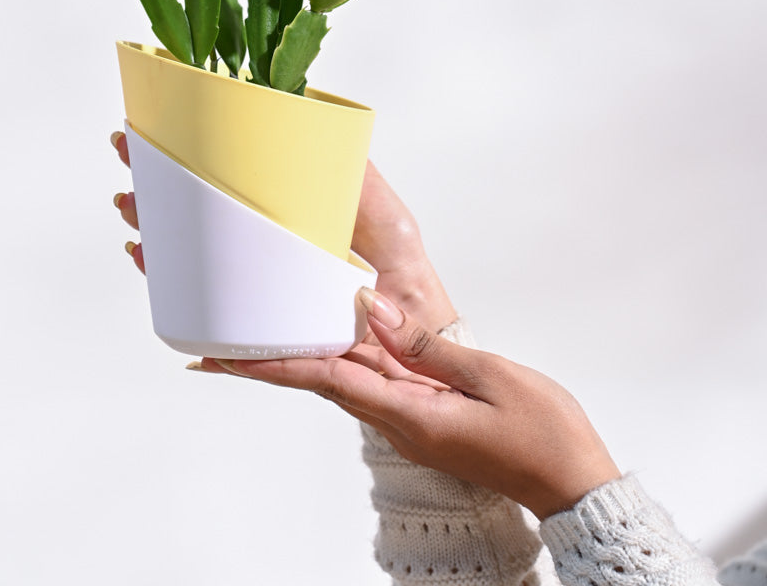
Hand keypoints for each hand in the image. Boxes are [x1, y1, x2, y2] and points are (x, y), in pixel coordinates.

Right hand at [109, 129, 456, 333]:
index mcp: (280, 229)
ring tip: (139, 239)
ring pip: (199, 288)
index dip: (181, 175)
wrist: (425, 328)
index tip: (146, 144)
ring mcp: (266, 304)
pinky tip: (188, 340)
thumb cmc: (402, 267)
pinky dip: (209, 347)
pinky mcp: (282, 346)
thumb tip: (315, 119)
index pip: (219, 200)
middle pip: (194, 239)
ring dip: (163, 265)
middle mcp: (263, 266)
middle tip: (129, 188)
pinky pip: (236, 349)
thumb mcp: (379, 208)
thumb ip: (353, 172)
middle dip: (154, 211)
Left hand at [214, 289, 620, 520]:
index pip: (325, 379)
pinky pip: (373, 380)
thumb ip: (426, 344)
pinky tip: (334, 334)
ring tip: (259, 330)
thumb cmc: (543, 433)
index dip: (270, 364)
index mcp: (408, 415)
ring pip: (344, 377)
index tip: (222, 357)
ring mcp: (410, 421)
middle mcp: (398, 421)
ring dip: (301, 355)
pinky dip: (344, 356)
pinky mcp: (424, 415)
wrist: (574, 481)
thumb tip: (369, 308)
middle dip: (268, 360)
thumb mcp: (489, 377)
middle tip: (215, 344)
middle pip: (321, 379)